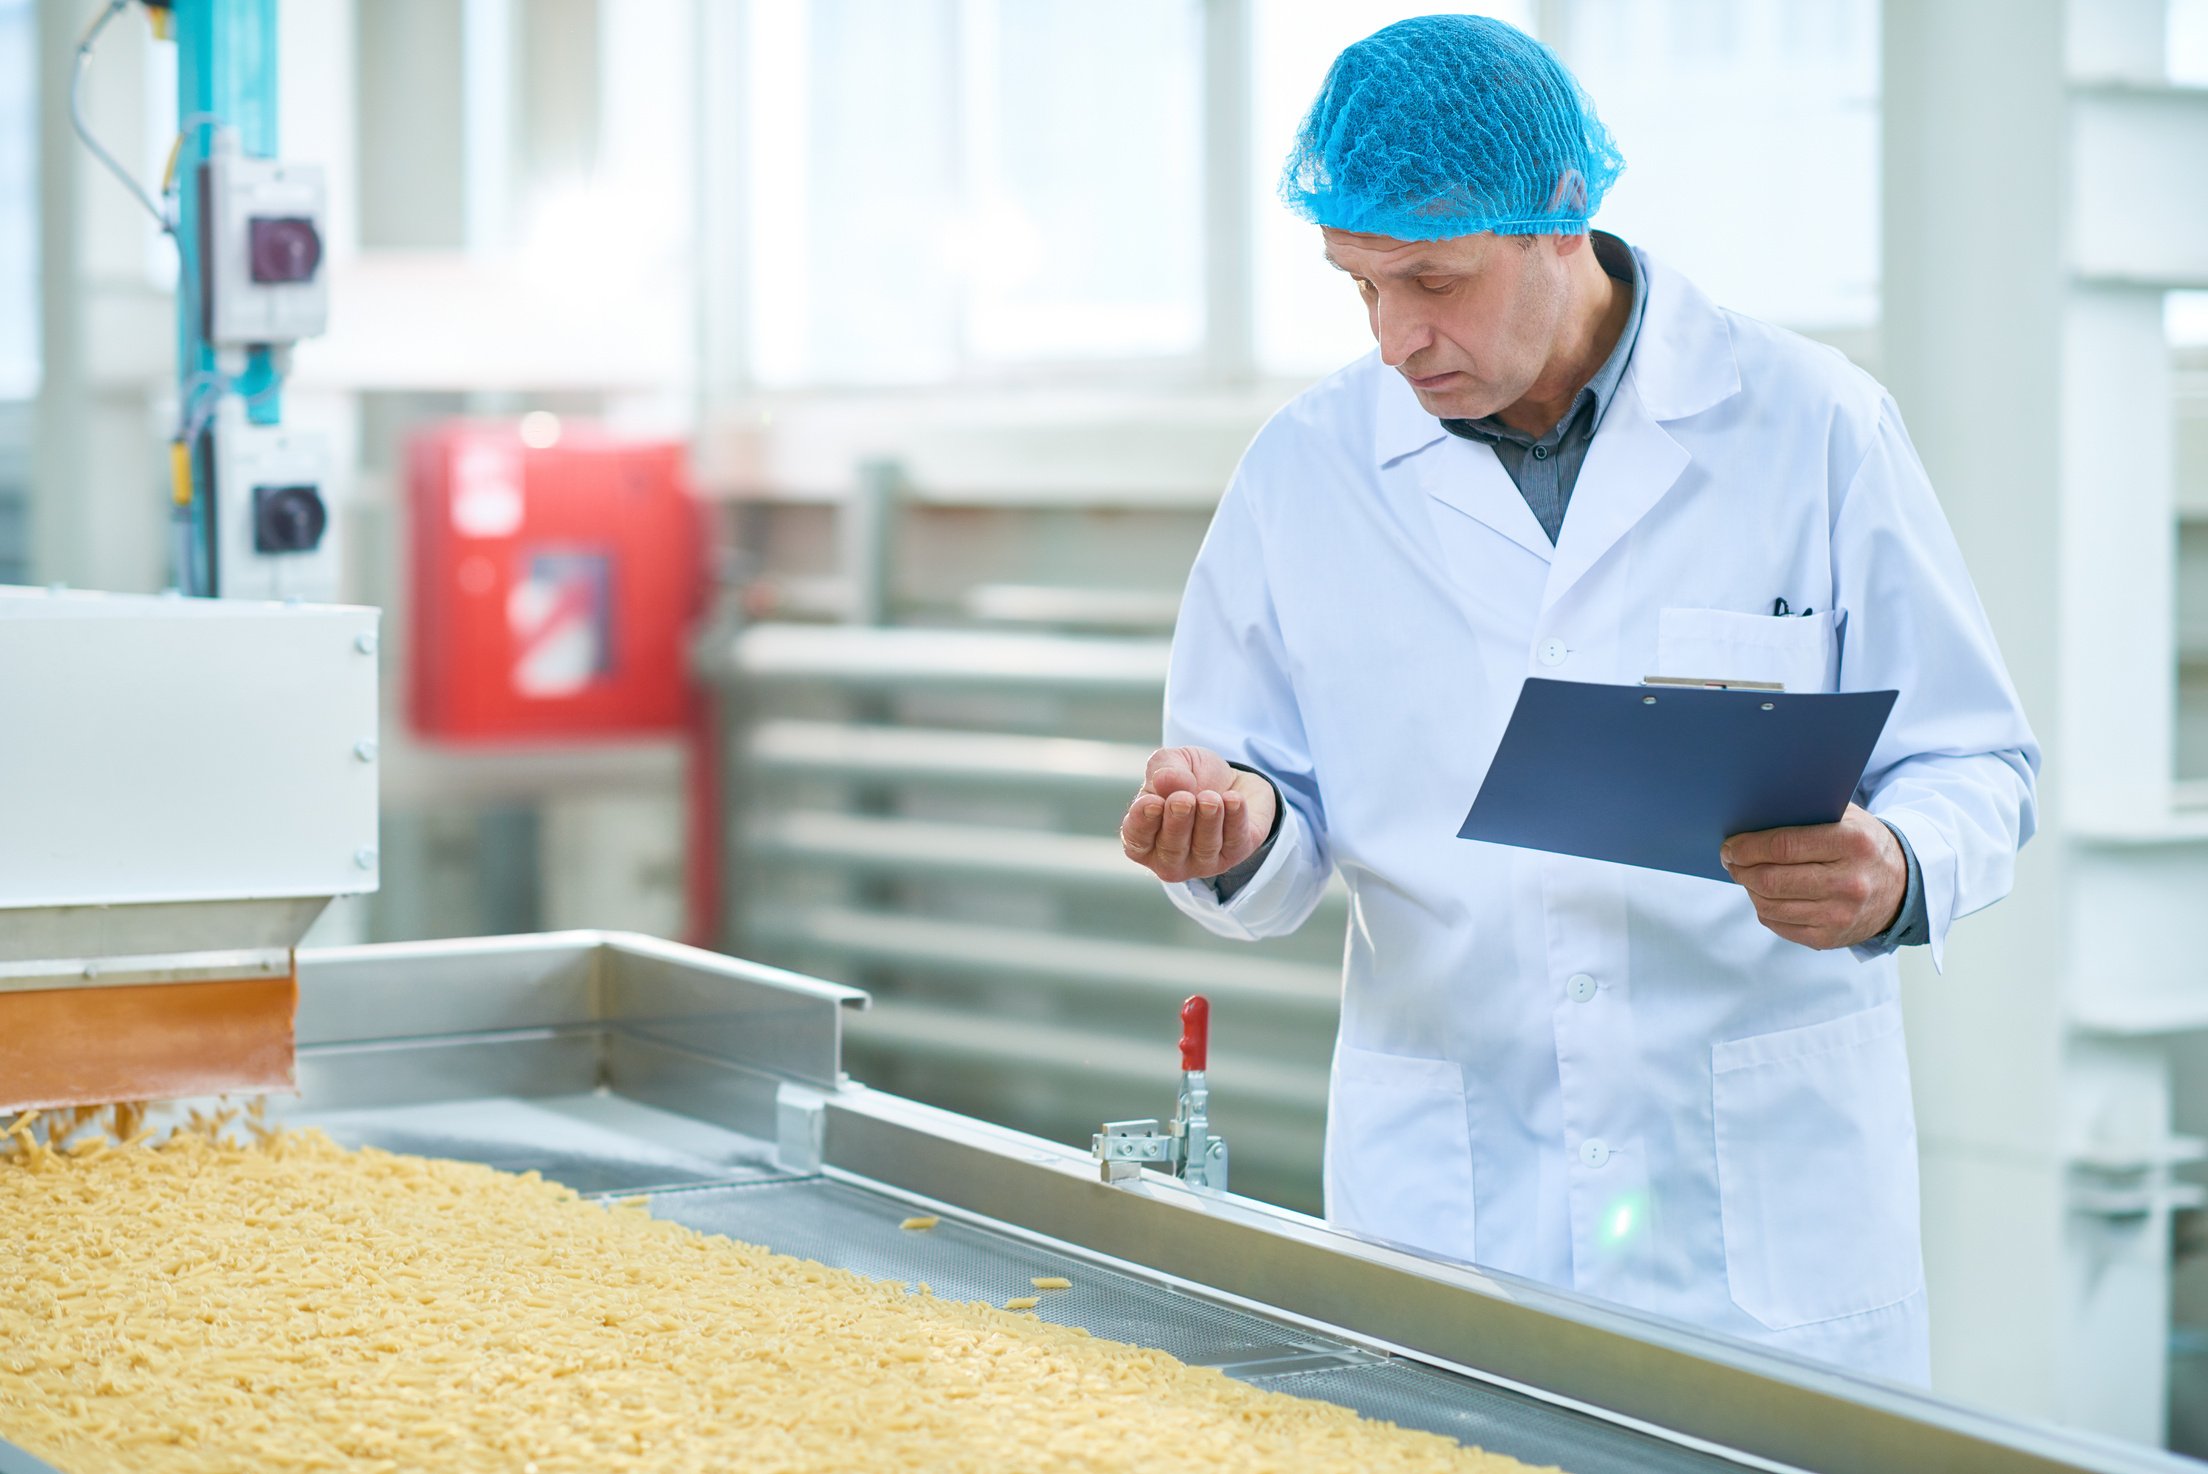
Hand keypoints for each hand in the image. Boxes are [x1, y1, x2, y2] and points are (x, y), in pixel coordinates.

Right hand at [1119, 746, 1277, 883]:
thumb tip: (1163, 780)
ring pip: (1204, 847)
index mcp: (1145, 837)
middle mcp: (1171, 858)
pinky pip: (1235, 841)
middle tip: (1184, 799)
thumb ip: (1164, 767)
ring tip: (1211, 797)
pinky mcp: (1235, 855)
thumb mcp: (1174, 761)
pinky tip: (1234, 799)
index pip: (1136, 838)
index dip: (1142, 822)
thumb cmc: (1192, 777)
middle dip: (1177, 822)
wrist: (1233, 781)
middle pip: (1171, 849)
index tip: (1152, 801)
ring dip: (1208, 819)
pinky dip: (1235, 818)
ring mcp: (1204, 862)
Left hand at [1720, 804, 1906, 949]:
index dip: (1747, 847)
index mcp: (1852, 843)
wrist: (1902, 886)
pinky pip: (1778, 924)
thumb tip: (1751, 816)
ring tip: (1746, 875)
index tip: (1730, 845)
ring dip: (1749, 889)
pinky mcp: (1830, 938)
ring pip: (1769, 905)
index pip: (1783, 846)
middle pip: (1771, 879)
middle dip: (1741, 868)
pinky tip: (1765, 895)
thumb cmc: (1862, 845)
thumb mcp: (1846, 818)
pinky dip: (1763, 908)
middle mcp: (1849, 882)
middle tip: (1731, 860)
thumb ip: (1806, 813)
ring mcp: (1840, 915)